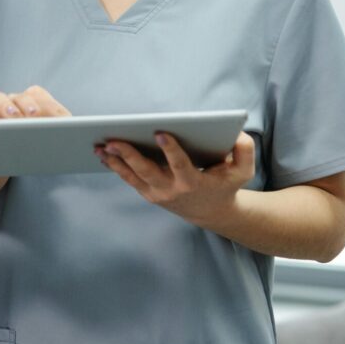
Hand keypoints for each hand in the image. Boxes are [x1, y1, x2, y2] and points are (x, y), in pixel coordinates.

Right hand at [0, 85, 70, 154]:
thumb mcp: (49, 142)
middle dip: (26, 106)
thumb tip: (75, 128)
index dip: (43, 104)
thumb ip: (59, 132)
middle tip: (31, 118)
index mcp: (34, 101)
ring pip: (0, 99)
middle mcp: (16, 102)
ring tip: (7, 119)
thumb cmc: (35, 147)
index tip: (46, 115)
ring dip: (3, 105)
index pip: (38, 96)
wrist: (10, 156)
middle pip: (21, 97)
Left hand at [96, 131, 255, 225]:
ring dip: (114, 161)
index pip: (180, 165)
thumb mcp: (243, 171)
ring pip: (132, 176)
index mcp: (193, 182)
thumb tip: (237, 134)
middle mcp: (171, 190)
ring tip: (99, 145)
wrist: (211, 212)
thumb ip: (245, 151)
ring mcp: (157, 193)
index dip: (170, 149)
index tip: (161, 132)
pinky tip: (102, 153)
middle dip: (129, 155)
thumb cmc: (226, 184)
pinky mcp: (148, 193)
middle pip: (147, 171)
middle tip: (113, 140)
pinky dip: (115, 166)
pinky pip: (129, 179)